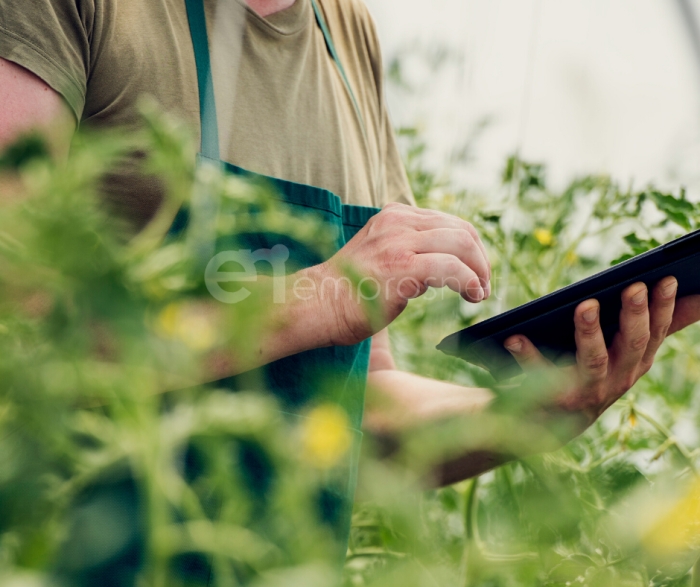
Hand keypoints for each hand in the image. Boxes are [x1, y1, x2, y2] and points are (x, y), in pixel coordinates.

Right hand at [312, 202, 490, 345]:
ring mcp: (398, 241)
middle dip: (481, 258)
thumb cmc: (348, 291)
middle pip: (461, 229)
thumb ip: (410, 252)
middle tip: (483, 285)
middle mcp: (397, 221)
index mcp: (393, 216)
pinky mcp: (401, 266)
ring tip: (479, 293)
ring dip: (479, 270)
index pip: (448, 222)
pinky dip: (469, 281)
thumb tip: (447, 266)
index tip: (476, 272)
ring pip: (461, 243)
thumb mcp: (381, 256)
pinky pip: (451, 267)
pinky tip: (471, 295)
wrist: (318, 305)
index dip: (471, 247)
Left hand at [503, 276, 677, 429]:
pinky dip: (526, 356)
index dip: (664, 307)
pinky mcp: (552, 399)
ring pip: (593, 361)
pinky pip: (538, 375)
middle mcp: (617, 378)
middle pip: (631, 344)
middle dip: (635, 315)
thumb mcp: (628, 350)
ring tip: (585, 305)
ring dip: (590, 333)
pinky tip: (514, 337)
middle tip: (633, 287)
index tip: (665, 278)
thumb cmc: (591, 373)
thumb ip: (659, 324)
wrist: (548, 421)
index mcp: (635, 361)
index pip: (656, 332)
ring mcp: (586, 392)